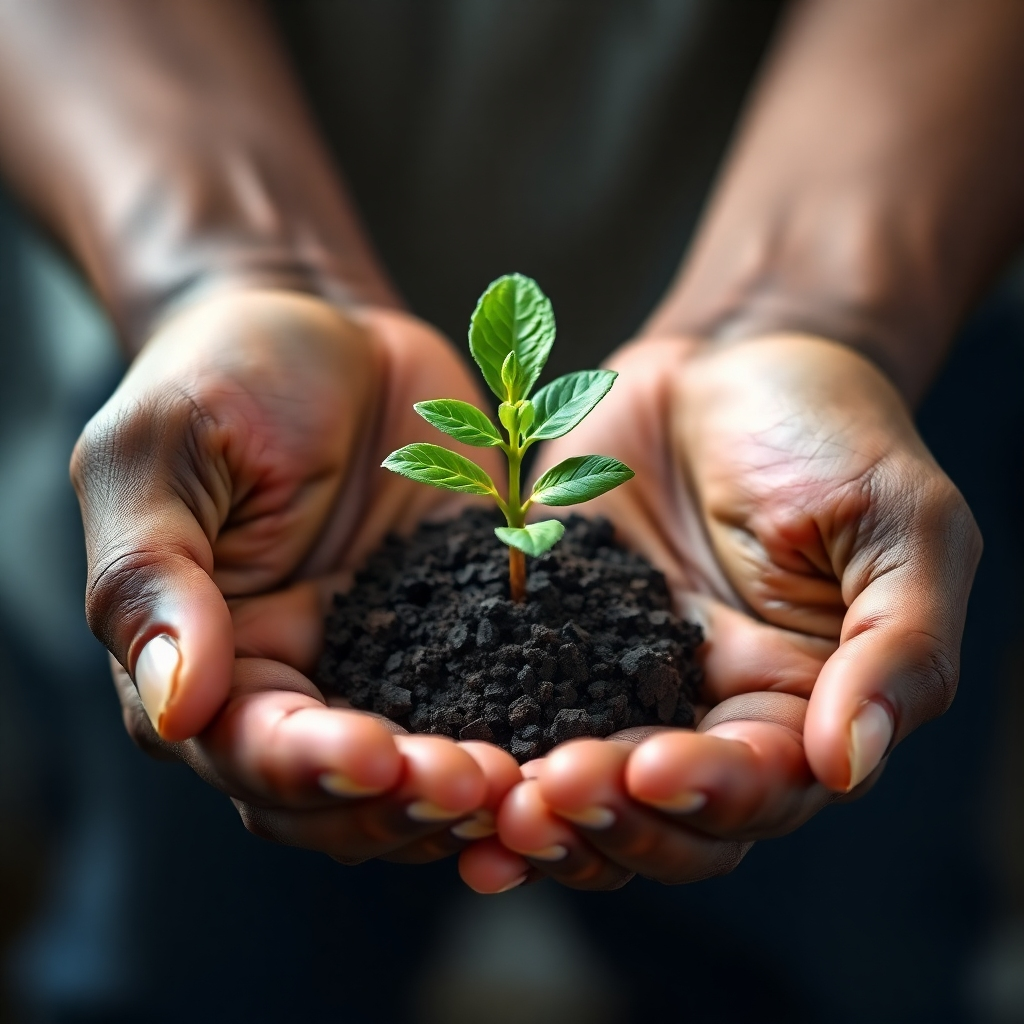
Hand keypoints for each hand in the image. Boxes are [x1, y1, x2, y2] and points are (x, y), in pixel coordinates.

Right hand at [72, 289, 518, 864]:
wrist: (328, 334)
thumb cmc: (221, 375)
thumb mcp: (162, 450)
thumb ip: (151, 575)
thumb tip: (175, 705)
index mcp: (207, 655)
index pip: (243, 746)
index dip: (305, 764)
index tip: (374, 753)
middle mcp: (295, 681)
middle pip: (334, 792)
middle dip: (398, 799)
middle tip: (474, 784)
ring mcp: (383, 664)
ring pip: (413, 774)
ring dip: (463, 792)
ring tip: (522, 781)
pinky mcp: (459, 633)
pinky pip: (493, 703)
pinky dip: (524, 736)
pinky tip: (569, 743)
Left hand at [461, 333, 980, 891]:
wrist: (728, 362)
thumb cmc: (833, 434)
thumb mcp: (903, 525)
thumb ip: (897, 646)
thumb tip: (849, 765)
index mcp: (798, 704)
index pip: (759, 790)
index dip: (707, 795)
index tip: (653, 769)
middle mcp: (706, 713)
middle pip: (663, 817)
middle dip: (611, 819)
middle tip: (552, 797)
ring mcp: (620, 680)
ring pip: (584, 787)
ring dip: (543, 811)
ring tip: (494, 808)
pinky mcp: (550, 639)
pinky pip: (515, 707)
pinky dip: (487, 748)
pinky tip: (441, 764)